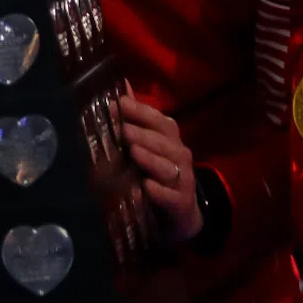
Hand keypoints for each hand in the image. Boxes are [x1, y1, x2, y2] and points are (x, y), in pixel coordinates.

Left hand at [118, 97, 200, 242]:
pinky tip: (147, 187)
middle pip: (165, 142)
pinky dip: (160, 192)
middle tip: (124, 130)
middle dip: (144, 135)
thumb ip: (135, 119)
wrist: (181, 212)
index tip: (120, 104)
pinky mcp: (182, 203)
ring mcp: (183, 180)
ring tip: (134, 153)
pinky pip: (172, 196)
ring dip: (152, 159)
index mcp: (170, 140)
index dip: (141, 112)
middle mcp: (180, 156)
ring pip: (169, 167)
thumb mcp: (147, 146)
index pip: (160, 121)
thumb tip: (121, 90)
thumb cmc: (159, 173)